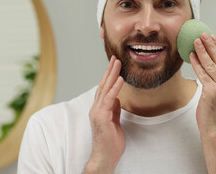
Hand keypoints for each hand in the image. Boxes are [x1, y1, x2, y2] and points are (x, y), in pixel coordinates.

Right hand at [85, 56, 124, 173]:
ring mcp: (97, 112)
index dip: (109, 76)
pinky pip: (109, 100)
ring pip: (105, 89)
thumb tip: (118, 98)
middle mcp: (96, 108)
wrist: (105, 157)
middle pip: (103, 85)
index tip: (115, 65)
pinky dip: (115, 88)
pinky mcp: (101, 117)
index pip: (104, 89)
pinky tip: (120, 79)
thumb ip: (114, 109)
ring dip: (112, 75)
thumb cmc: (110, 142)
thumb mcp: (115, 122)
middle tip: (115, 58)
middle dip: (110, 71)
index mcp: (99, 109)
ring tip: (117, 63)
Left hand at [190, 33, 215, 134]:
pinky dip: (196, 63)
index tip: (213, 37)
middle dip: (211, 45)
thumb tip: (213, 58)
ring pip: (211, 65)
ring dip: (202, 51)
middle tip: (203, 34)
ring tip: (195, 41)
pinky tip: (191, 55)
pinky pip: (202, 73)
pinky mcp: (212, 92)